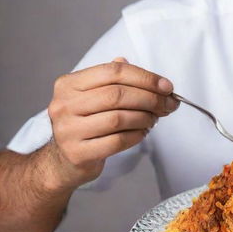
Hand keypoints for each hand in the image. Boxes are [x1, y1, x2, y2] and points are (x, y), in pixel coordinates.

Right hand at [47, 57, 178, 187]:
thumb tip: (159, 82)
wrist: (64, 160)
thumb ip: (120, 82)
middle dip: (150, 98)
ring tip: (153, 119)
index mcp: (69, 84)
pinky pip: (118, 141)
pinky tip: (142, 133)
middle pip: (118, 95)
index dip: (145, 77)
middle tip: (168, 104)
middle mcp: (64, 105)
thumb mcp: (96, 96)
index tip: (167, 86)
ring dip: (145, 118)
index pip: (113, 72)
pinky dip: (137, 135)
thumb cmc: (87, 122)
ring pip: (119, 118)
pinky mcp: (78, 153)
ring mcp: (68, 130)